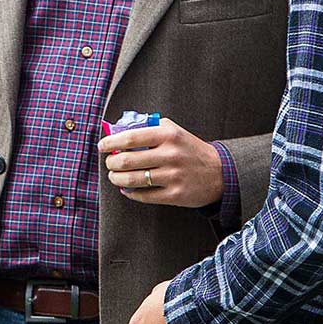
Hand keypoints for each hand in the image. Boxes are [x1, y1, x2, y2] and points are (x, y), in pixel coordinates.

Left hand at [99, 118, 223, 207]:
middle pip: (127, 161)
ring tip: (114, 176)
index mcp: (168, 135)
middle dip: (111, 163)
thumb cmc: (189, 149)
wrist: (219, 172)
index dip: (111, 142)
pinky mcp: (175, 195)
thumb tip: (120, 131)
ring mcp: (173, 176)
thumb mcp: (173, 131)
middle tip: (109, 163)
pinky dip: (130, 192)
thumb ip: (149, 127)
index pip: (130, 137)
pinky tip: (127, 188)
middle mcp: (170, 155)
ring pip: (133, 180)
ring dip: (117, 179)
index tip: (102, 146)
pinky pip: (144, 196)